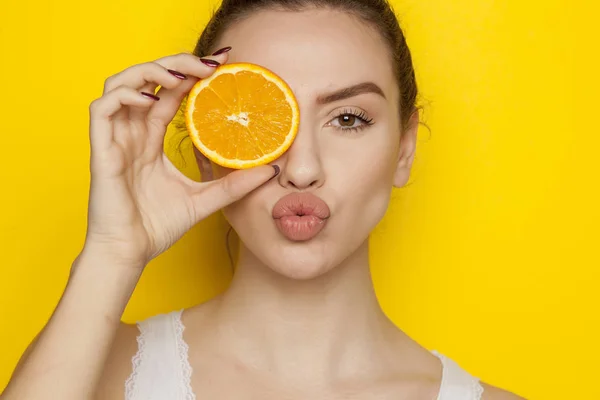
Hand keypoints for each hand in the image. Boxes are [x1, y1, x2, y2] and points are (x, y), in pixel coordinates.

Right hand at [83, 52, 276, 268]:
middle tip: (209, 63)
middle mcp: (133, 132)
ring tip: (181, 76)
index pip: (169, 94)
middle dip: (176, 63)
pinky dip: (124, 96)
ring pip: (120, 84)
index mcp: (151, 139)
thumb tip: (270, 170)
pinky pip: (102, 109)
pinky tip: (151, 101)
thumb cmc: (157, 226)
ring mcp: (115, 139)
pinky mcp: (101, 150)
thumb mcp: (205, 199)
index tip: (222, 66)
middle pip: (147, 80)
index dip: (191, 74)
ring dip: (149, 71)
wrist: (130, 253)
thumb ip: (234, 184)